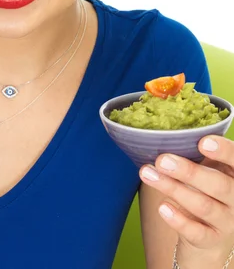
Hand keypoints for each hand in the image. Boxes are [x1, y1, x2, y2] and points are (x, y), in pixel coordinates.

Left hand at [139, 136, 233, 264]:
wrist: (213, 235)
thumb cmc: (208, 191)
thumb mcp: (209, 170)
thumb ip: (196, 155)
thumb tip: (163, 134)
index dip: (224, 151)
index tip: (203, 142)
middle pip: (218, 185)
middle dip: (189, 171)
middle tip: (162, 160)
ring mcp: (227, 222)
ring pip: (203, 206)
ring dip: (173, 188)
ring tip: (148, 174)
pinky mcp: (212, 240)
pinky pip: (196, 232)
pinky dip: (178, 220)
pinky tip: (162, 207)